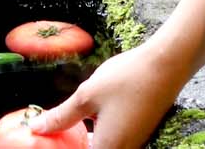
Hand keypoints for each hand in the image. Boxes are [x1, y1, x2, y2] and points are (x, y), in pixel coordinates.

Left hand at [29, 39, 189, 147]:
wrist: (168, 64)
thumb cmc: (128, 78)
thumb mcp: (87, 95)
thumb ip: (61, 116)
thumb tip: (36, 128)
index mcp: (108, 148)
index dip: (62, 148)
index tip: (47, 140)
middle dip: (72, 144)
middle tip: (53, 134)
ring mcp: (133, 143)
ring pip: (103, 147)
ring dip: (85, 141)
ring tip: (66, 127)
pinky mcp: (138, 133)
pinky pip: (113, 142)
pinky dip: (98, 136)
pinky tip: (88, 120)